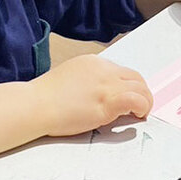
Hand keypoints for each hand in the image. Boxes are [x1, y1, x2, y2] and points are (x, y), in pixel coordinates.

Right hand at [33, 55, 152, 136]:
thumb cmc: (44, 97)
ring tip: (141, 114)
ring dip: (146, 101)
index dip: (128, 85)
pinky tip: (137, 117)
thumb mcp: (69, 78)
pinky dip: (142, 107)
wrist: (35, 105)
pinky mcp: (107, 102)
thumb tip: (96, 95)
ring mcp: (106, 85)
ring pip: (141, 88)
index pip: (121, 71)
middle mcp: (103, 70)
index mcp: (93, 63)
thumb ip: (86, 82)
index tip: (128, 97)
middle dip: (142, 92)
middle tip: (140, 107)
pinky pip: (136, 100)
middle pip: (136, 77)